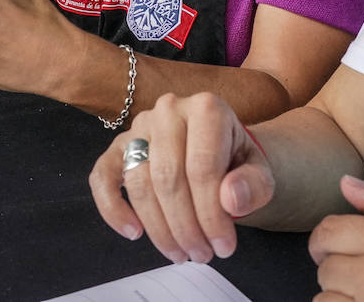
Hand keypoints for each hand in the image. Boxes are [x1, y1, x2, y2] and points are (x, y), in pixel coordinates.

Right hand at [89, 93, 273, 264]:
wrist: (221, 150)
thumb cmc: (238, 162)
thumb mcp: (260, 173)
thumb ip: (253, 185)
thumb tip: (231, 199)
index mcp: (206, 108)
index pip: (202, 167)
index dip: (211, 214)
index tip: (223, 247)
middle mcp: (168, 109)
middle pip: (168, 178)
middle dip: (185, 226)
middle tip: (201, 255)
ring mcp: (139, 127)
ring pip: (140, 184)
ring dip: (159, 228)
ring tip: (181, 253)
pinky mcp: (118, 146)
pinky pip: (103, 177)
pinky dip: (113, 208)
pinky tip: (134, 234)